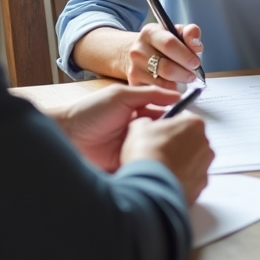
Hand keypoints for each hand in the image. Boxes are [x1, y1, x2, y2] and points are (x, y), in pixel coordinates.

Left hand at [53, 84, 179, 172]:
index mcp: (139, 111)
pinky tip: (160, 166)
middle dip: (175, 139)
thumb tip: (177, 94)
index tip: (193, 123)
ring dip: (164, 153)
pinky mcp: (125, 163)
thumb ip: (150, 94)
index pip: (165, 114)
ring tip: (177, 155)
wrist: (66, 135)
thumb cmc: (90, 111)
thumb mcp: (122, 96)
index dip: (179, 118)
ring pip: (155, 151)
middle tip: (188, 142)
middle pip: (163, 135)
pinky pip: (142, 164)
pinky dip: (151, 166)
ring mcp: (132, 148)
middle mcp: (138, 130)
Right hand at [123, 114, 213, 204]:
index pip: (184, 118)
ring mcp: (205, 166)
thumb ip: (147, 122)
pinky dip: (182, 179)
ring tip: (162, 168)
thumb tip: (146, 126)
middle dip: (178, 144)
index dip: (169, 124)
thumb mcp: (139, 127)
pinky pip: (192, 179)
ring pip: (194, 160)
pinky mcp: (201, 186)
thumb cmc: (147, 153)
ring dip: (182, 162)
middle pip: (191, 139)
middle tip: (159, 150)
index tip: (160, 131)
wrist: (149, 186)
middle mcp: (205, 143)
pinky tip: (167, 180)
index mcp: (194, 124)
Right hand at [128, 23, 203, 88]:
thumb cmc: (165, 44)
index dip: (185, 56)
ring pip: (162, 83)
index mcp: (150, 32)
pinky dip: (169, 92)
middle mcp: (138, 50)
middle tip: (193, 75)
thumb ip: (190, 33)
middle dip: (184, 73)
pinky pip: (157, 92)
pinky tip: (174, 87)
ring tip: (184, 80)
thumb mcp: (178, 33)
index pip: (169, 44)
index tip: (196, 63)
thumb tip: (197, 45)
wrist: (143, 53)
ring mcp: (134, 68)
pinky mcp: (134, 84)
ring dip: (178, 84)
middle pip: (166, 67)